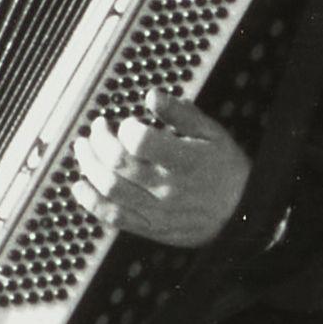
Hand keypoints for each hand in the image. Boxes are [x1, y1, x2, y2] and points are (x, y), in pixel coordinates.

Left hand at [69, 94, 250, 248]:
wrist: (242, 214)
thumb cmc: (227, 169)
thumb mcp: (212, 133)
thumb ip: (180, 113)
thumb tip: (151, 95)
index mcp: (185, 161)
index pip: (141, 142)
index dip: (125, 129)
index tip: (124, 123)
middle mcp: (168, 187)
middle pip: (118, 162)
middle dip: (99, 140)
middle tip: (96, 128)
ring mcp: (157, 211)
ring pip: (110, 188)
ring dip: (88, 165)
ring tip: (83, 149)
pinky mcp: (150, 228)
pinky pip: (113, 217)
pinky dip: (91, 201)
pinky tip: (80, 186)